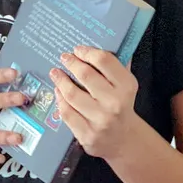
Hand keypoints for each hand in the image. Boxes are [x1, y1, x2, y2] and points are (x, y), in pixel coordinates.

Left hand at [50, 46, 138, 160]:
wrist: (124, 140)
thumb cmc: (122, 105)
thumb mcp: (126, 85)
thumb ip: (116, 66)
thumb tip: (100, 42)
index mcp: (126, 86)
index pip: (104, 61)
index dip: (87, 52)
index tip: (77, 49)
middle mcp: (114, 103)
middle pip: (85, 75)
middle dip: (71, 63)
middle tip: (64, 58)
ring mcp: (100, 121)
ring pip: (71, 94)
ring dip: (60, 81)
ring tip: (55, 73)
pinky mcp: (87, 134)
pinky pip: (66, 112)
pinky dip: (59, 99)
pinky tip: (58, 92)